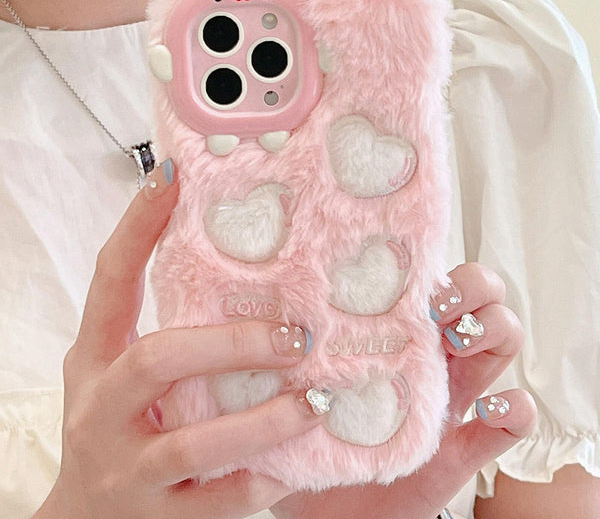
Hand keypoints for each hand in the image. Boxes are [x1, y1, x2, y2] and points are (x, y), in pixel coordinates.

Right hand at [34, 160, 320, 518]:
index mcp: (96, 358)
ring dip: (263, 420)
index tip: (171, 176)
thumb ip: (170, 331)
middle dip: (231, 343)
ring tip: (314, 400)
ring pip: (195, 442)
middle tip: (294, 336)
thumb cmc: (115, 425)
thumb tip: (248, 282)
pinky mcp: (158, 516)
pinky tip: (298, 462)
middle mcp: (103, 407)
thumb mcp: (123, 371)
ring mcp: (128, 466)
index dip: (137, 226)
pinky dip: (265, 478)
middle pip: (158, 360)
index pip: (111, 280)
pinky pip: (221, 499)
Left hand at [272, 263, 536, 518]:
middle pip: (479, 299)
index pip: (428, 277)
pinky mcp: (462, 448)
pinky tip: (490, 407)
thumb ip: (283, 345)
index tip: (412, 273)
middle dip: (474, 290)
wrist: (322, 506)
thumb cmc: (310, 431)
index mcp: (392, 334)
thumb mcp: (296, 378)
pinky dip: (513, 409)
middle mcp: (429, 357)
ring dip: (494, 332)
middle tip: (437, 304)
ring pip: (501, 343)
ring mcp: (452, 398)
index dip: (433, 264)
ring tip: (458, 341)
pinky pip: (510, 422)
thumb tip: (244, 299)